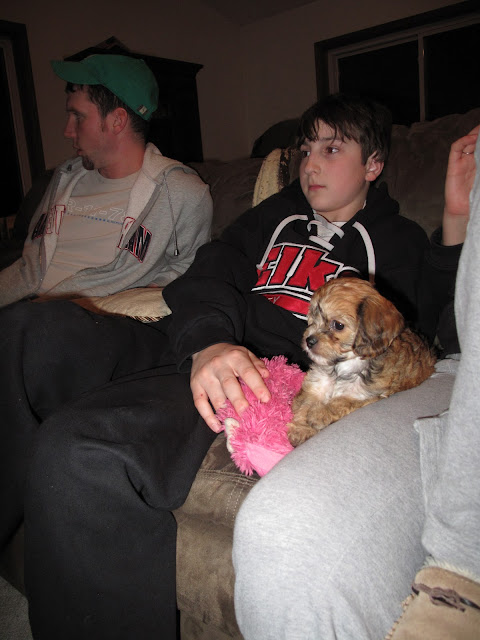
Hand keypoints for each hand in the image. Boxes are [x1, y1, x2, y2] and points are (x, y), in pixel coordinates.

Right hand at [190, 343, 269, 432]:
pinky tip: (218, 426)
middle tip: (248, 414)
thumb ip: (256, 364)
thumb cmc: (229, 354)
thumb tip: (267, 376)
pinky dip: (208, 417)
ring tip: (236, 424)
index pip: (248, 372)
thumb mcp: (245, 353)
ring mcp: (205, 376)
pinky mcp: (195, 385)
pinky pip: (200, 404)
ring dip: (226, 413)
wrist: (204, 347)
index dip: (257, 386)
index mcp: (235, 357)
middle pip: (229, 385)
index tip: (266, 399)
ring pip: (215, 398)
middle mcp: (219, 366)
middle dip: (239, 401)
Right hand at [443, 124, 478, 245]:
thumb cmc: (477, 196)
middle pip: (477, 140)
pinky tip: (471, 138)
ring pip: (468, 141)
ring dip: (475, 133)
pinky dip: (463, 140)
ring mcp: (463, 160)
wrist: (463, 211)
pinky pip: (456, 148)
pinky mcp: (453, 165)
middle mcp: (473, 159)